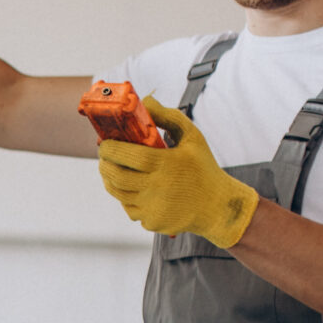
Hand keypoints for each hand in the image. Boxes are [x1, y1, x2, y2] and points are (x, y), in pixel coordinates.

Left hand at [97, 98, 259, 248]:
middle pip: (116, 175)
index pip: (127, 155)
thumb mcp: (193, 137)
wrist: (218, 206)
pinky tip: (134, 188)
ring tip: (112, 169)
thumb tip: (145, 100)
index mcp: (166, 163)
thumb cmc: (204, 167)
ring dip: (110, 179)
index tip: (104, 144)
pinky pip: (129, 208)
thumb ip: (168, 117)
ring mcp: (153, 207)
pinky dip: (127, 197)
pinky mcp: (152, 222)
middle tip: (104, 157)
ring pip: (118, 193)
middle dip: (104, 164)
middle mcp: (157, 187)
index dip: (109, 149)